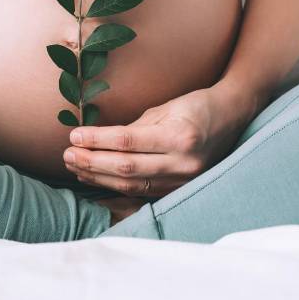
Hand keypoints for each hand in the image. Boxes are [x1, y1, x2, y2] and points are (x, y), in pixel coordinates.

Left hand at [63, 85, 259, 197]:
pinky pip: (142, 193)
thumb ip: (135, 127)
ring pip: (131, 185)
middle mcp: (183, 162)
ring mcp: (183, 180)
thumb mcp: (166, 109)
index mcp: (179, 136)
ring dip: (99, 177)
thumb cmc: (195, 106)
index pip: (128, 142)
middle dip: (92, 162)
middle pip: (127, 168)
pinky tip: (96, 181)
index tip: (75, 136)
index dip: (97, 141)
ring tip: (76, 166)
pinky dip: (116, 189)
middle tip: (67, 154)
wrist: (232, 117)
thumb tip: (99, 139)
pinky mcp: (180, 189)